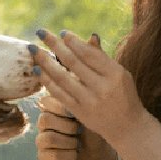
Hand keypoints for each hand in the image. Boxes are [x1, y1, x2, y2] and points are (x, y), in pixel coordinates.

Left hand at [32, 29, 147, 149]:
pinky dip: (46, 80)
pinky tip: (37, 69)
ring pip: (62, 77)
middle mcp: (101, 87)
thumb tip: (90, 36)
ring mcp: (89, 101)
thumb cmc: (123, 95)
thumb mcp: (119, 74)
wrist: (127, 126)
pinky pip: (58, 93)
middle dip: (54, 45)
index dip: (73, 41)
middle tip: (41, 32)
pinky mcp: (79, 112)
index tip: (62, 33)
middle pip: (73, 62)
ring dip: (45, 61)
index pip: (89, 53)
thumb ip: (102, 57)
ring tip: (33, 49)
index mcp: (114, 74)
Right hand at [34, 93, 115, 159]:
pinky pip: (52, 155)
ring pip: (48, 138)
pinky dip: (68, 155)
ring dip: (69, 142)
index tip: (75, 115)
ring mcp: (41, 140)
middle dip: (68, 127)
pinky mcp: (43, 157)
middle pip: (45, 120)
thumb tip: (73, 99)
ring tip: (78, 145)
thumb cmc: (94, 135)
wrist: (98, 158)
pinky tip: (74, 154)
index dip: (61, 108)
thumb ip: (80, 107)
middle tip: (79, 131)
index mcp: (53, 109)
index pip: (46, 101)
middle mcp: (44, 123)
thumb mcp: (92, 119)